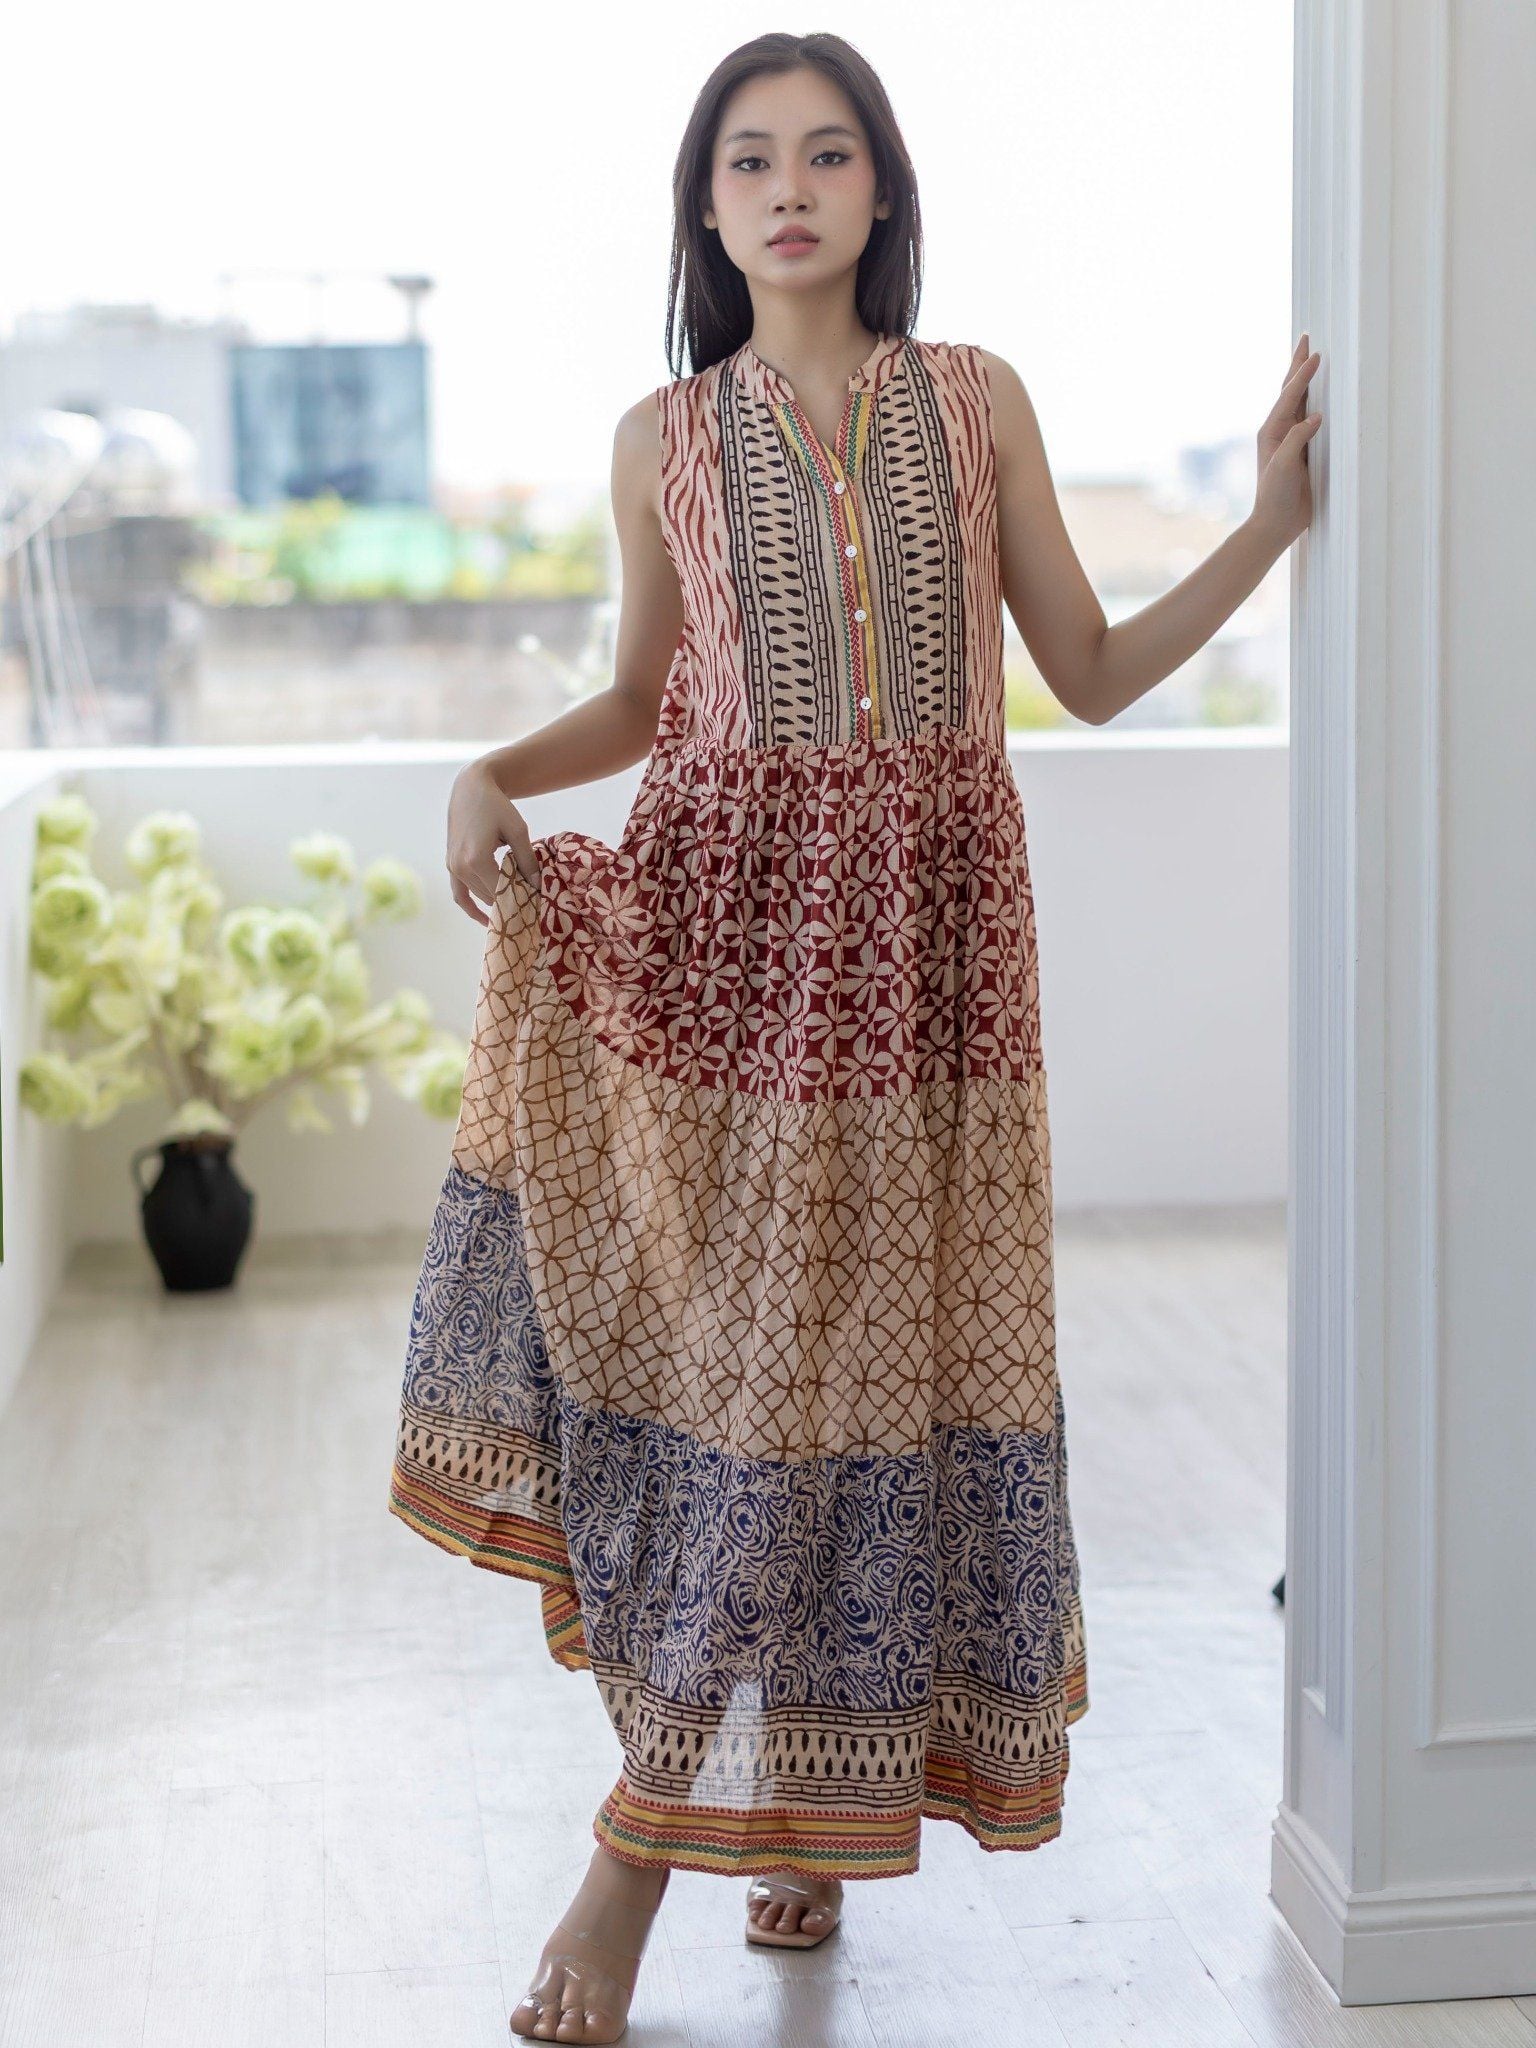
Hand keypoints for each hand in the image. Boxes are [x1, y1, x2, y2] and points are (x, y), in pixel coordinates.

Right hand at [446, 761, 537, 927]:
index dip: (522, 898)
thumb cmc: (497, 806)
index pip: (503, 892)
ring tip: (518, 907)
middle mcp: (461, 868)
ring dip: (497, 900)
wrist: (470, 789)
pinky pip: (459, 895)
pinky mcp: (451, 866)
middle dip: (512, 900)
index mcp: (476, 860)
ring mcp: (453, 868)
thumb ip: (527, 860)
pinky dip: (471, 908)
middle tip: (533, 904)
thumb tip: (537, 886)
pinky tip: (486, 921)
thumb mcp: (518, 830)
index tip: (539, 903)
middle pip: (491, 897)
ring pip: (479, 896)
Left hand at [1250, 334, 1322, 550]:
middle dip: (1299, 365)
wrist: (1276, 524)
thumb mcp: (1283, 467)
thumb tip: (1317, 415)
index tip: (1316, 354)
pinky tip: (1326, 396)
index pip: (1290, 395)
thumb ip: (1297, 440)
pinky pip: (1312, 419)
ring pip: (1302, 401)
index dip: (1303, 374)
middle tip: (1307, 338)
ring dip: (1308, 379)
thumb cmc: (1275, 497)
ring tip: (1314, 358)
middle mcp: (1280, 430)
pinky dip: (1319, 402)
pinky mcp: (1304, 450)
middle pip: (1292, 390)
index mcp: (1272, 431)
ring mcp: (1292, 439)